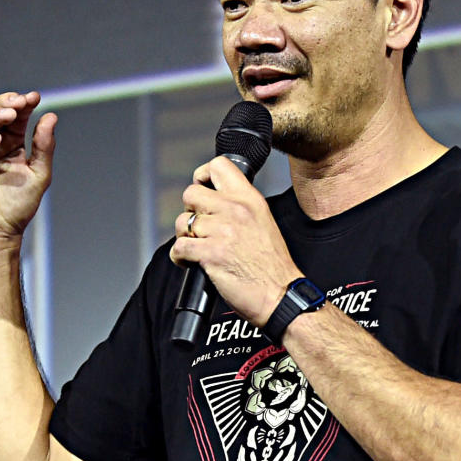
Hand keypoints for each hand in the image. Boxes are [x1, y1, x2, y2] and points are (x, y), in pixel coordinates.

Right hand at [0, 91, 55, 253]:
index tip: (35, 97)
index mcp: (12, 145)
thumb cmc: (18, 208)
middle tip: (19, 101)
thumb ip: (43, 147)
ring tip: (8, 115)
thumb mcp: (38, 175)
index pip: (17, 118)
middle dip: (6, 103)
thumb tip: (51, 116)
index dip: (24, 104)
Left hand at [169, 156, 299, 326]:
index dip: (202, 176)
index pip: (219, 166)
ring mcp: (223, 231)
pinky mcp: (211, 253)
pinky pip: (179, 247)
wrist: (281, 295)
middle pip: (191, 193)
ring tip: (196, 248)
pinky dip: (179, 258)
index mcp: (250, 199)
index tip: (202, 189)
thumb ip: (240, 207)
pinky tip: (190, 263)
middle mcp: (236, 210)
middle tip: (199, 227)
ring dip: (184, 237)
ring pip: (182, 222)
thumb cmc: (272, 266)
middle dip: (190, 211)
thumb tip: (214, 202)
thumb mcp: (264, 222)